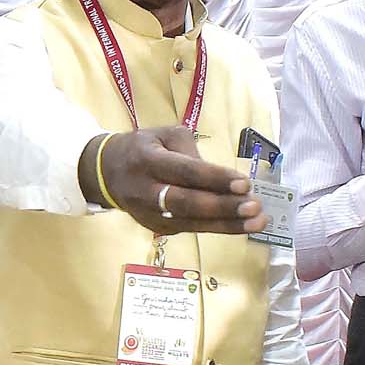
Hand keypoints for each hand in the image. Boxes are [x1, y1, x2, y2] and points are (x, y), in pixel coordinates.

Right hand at [79, 127, 264, 235]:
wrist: (106, 173)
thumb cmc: (143, 148)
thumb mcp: (164, 135)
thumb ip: (191, 151)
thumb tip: (221, 177)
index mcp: (147, 160)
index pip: (185, 172)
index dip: (214, 179)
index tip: (244, 183)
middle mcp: (147, 191)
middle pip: (188, 203)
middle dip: (224, 207)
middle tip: (254, 206)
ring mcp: (152, 215)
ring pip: (193, 223)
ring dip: (229, 224)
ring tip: (258, 221)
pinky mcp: (159, 229)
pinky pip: (194, 228)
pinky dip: (220, 227)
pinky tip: (244, 225)